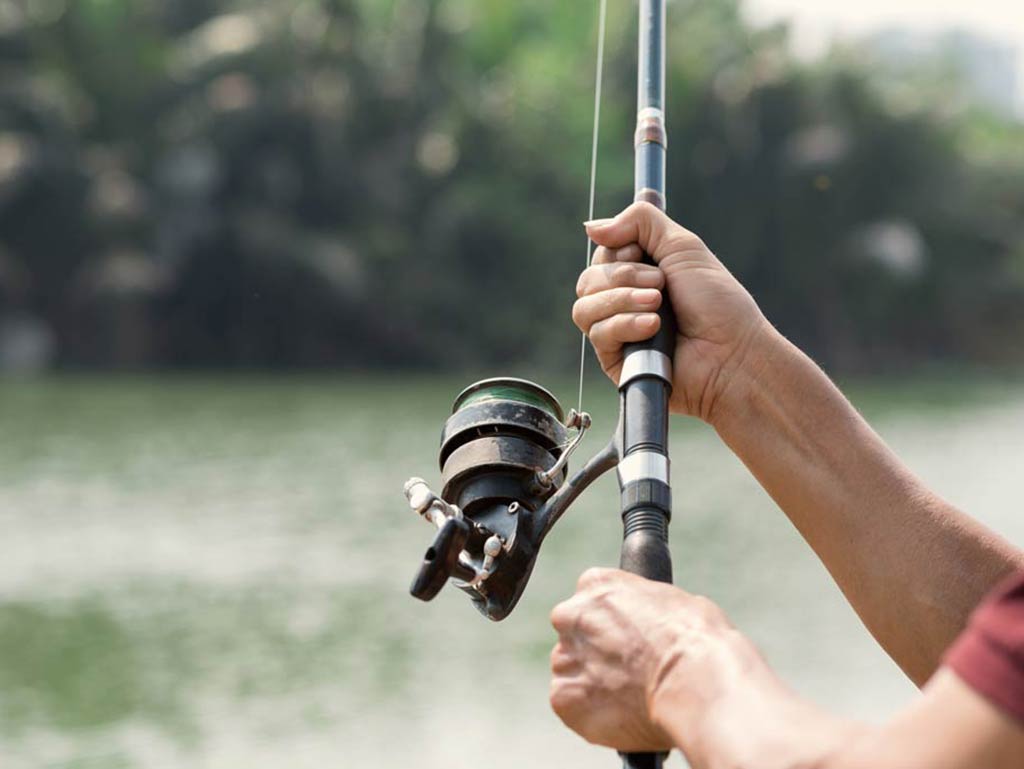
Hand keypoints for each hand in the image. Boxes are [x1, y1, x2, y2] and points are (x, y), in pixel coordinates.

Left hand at [548, 567, 763, 753]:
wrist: (696, 681)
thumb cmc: (696, 640)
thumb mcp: (671, 601)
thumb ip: (642, 609)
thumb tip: (649, 624)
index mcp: (595, 584)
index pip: (590, 603)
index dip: (610, 626)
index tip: (627, 643)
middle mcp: (571, 616)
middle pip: (575, 637)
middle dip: (595, 654)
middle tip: (627, 673)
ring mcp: (564, 657)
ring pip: (571, 672)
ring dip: (592, 685)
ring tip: (631, 698)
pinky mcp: (565, 699)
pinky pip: (570, 706)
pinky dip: (591, 714)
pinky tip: (622, 714)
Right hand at [573, 202, 772, 421]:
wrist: (731, 351)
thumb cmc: (716, 303)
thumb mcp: (682, 246)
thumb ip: (640, 222)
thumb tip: (590, 227)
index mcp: (638, 273)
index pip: (602, 254)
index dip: (617, 251)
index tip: (640, 253)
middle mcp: (624, 301)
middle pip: (589, 279)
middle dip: (624, 275)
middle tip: (661, 284)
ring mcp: (617, 332)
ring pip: (585, 306)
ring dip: (623, 300)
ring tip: (658, 306)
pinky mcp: (615, 360)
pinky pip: (597, 333)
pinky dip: (625, 324)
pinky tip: (653, 327)